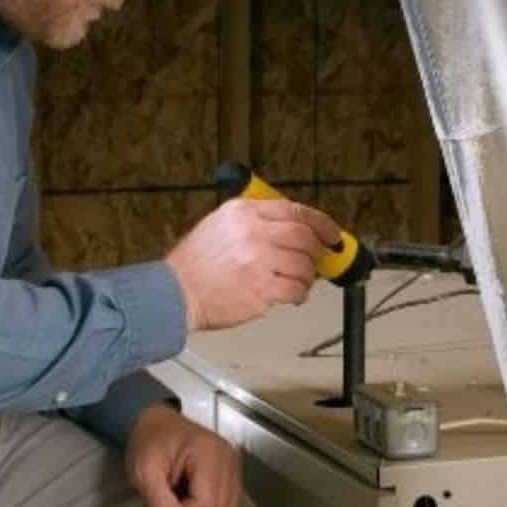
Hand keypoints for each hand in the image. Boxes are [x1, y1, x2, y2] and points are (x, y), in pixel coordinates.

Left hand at [125, 405, 243, 506]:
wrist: (156, 423)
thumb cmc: (149, 440)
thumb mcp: (143, 472)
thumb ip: (158, 503)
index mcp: (206, 452)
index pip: (207, 502)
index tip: (165, 503)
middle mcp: (226, 456)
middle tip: (171, 499)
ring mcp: (232, 462)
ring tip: (182, 495)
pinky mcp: (232, 469)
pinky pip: (228, 500)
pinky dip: (210, 505)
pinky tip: (193, 492)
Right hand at [165, 198, 342, 330]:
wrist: (174, 292)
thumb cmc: (196, 264)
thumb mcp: (220, 224)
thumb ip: (255, 221)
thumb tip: (294, 230)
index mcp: (244, 213)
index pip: (295, 211)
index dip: (322, 223)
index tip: (332, 233)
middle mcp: (253, 233)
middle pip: (305, 237)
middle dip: (318, 251)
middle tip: (319, 259)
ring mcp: (258, 262)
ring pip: (304, 266)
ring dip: (307, 277)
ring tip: (297, 282)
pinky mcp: (261, 290)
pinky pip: (296, 290)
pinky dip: (299, 294)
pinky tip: (292, 296)